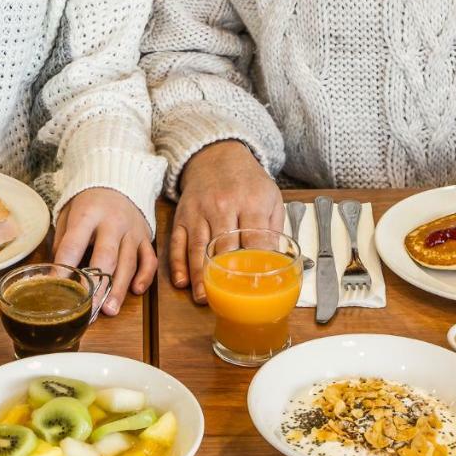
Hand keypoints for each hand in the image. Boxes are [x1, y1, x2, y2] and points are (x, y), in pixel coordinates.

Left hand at [54, 188, 155, 315]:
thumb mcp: (68, 213)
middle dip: (97, 285)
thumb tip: (55, 273)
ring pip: (128, 263)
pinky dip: (145, 277)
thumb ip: (63, 240)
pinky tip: (136, 291)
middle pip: (106, 257)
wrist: (118, 181)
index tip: (56, 287)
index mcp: (88, 214)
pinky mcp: (146, 237)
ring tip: (109, 310)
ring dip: (118, 289)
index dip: (64, 267)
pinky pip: (149, 260)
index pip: (74, 244)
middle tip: (89, 308)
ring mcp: (132, 231)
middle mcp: (113, 222)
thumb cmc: (88, 203)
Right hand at [171, 140, 282, 302]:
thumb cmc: (248, 182)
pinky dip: (178, 263)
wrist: (217, 157)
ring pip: (198, 248)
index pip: (254, 238)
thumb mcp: (271, 197)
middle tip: (228, 298)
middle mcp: (223, 206)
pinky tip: (182, 281)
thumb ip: (274, 228)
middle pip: (224, 246)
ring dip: (199, 275)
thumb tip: (277, 262)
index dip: (256, 263)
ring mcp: (200, 211)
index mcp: (251, 202)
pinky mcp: (182, 216)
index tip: (257, 283)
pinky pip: (178, 243)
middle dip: (226, 275)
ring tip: (203, 297)